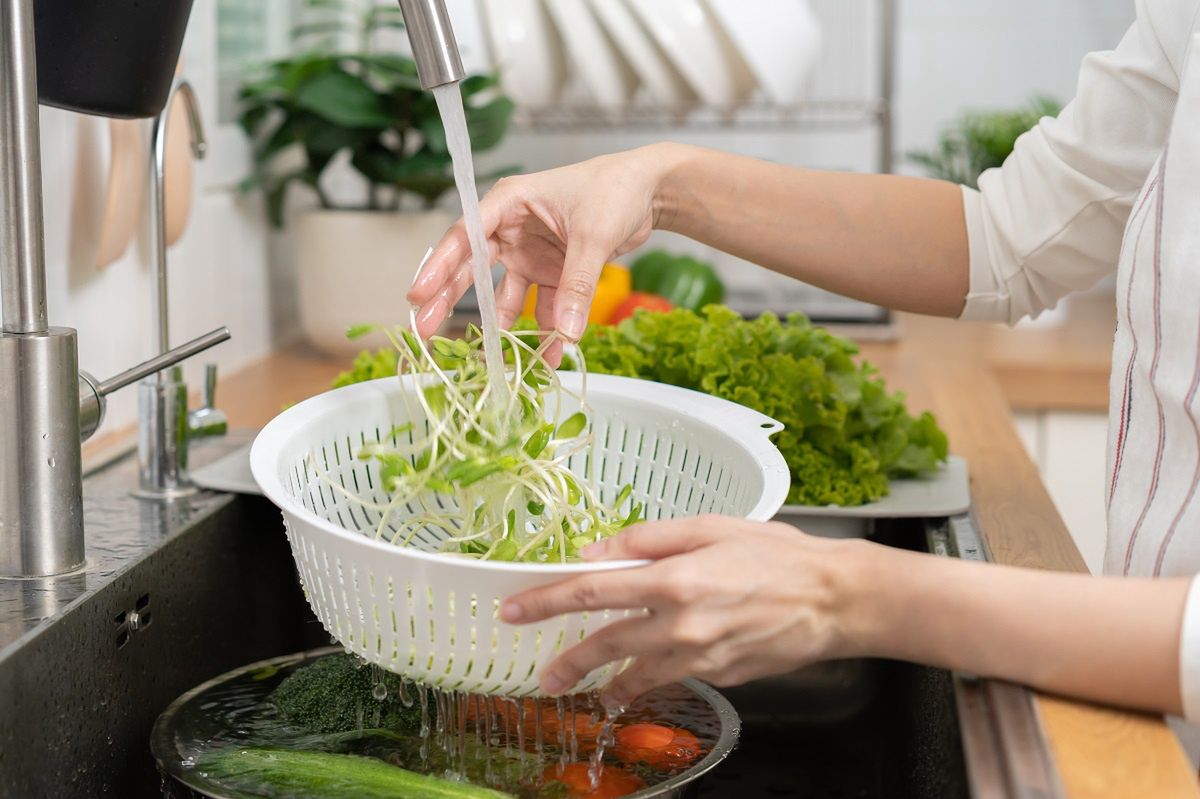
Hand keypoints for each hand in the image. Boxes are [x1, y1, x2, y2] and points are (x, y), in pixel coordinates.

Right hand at [407, 145, 682, 353]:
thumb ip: (576, 284)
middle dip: (451, 300)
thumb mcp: (593, 236)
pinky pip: (540, 304)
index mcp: (509, 202)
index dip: (440, 266)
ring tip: (492, 359)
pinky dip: (544, 329)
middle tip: (426, 331)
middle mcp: (512, 228)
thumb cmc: (615, 189)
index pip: (465, 235)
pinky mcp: (551, 270)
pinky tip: (548, 356)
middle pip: (474, 267)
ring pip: (505, 294)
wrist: (651, 190)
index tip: (419, 294)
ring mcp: (530, 252)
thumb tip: (564, 334)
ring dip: (503, 326)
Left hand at [500, 516, 863, 706]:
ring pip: (636, 675)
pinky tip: (643, 679)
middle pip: (604, 645)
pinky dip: (654, 678)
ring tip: (586, 690)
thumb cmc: (777, 554)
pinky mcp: (718, 677)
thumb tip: (597, 551)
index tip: (514, 611)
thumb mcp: (710, 526)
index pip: (592, 592)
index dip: (547, 602)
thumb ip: (647, 538)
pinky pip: (674, 678)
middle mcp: (679, 625)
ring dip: (605, 682)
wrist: (835, 600)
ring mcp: (699, 658)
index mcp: (673, 579)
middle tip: (543, 674)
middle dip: (567, 662)